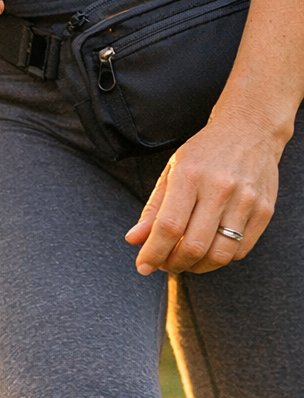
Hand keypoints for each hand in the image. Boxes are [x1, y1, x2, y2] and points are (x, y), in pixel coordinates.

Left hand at [124, 114, 282, 273]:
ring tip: (185, 261)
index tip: (143, 266)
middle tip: (164, 264)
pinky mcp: (265, 210)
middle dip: (173, 264)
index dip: (153, 252)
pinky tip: (208, 251)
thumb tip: (134, 240)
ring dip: (197, 267)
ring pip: (219, 254)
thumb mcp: (171, 172)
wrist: (250, 130)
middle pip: (194, 245)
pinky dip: (220, 259)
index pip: (169, 227)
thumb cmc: (204, 153)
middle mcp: (220, 189)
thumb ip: (153, 209)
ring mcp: (246, 200)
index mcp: (190, 176)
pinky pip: (241, 250)